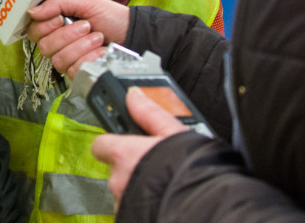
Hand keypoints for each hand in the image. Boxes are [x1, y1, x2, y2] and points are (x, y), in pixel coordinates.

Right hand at [26, 0, 129, 78]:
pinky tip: (100, 51)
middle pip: (45, 47)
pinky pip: (74, 71)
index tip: (60, 18)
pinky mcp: (79, 72)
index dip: (45, 26)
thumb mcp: (85, 1)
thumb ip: (57, 3)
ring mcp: (68, 59)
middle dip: (68, 35)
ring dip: (82, 46)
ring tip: (97, 37)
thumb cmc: (110, 16)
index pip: (33, 31)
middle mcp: (58, 43)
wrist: (131, 33)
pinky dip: (91, 58)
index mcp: (55, 24)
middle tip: (86, 26)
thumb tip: (33, 11)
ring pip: (59, 60)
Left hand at [91, 87, 188, 208]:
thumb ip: (149, 113)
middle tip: (155, 164)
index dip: (113, 143)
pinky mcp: (130, 219)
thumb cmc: (189, 170)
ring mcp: (122, 203)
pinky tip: (162, 198)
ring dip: (138, 186)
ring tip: (163, 183)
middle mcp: (117, 180)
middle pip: (116, 169)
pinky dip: (143, 203)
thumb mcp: (173, 133)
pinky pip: (132, 207)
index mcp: (122, 154)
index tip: (126, 142)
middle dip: (132, 167)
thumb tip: (133, 94)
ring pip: (125, 190)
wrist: (204, 207)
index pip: (101, 144)